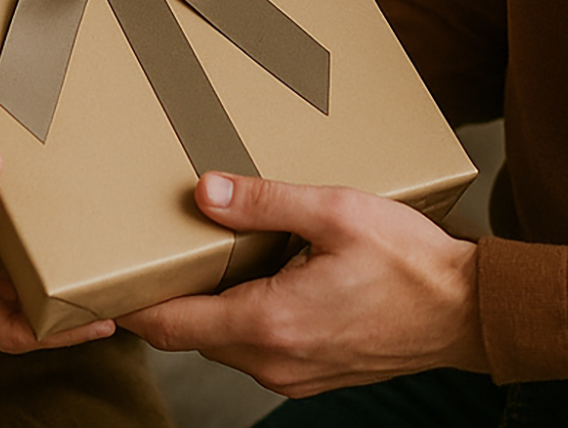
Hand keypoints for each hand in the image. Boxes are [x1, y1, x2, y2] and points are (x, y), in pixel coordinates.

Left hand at [120, 171, 485, 396]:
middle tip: (146, 250)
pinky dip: (240, 316)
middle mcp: (275, 360)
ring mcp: (294, 374)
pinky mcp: (313, 372)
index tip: (100, 286)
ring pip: (224, 342)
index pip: (174, 325)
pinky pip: (257, 347)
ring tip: (198, 253)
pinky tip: (253, 274)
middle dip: (166, 297)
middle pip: (194, 334)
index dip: (132, 306)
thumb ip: (265, 201)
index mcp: (270, 322)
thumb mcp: (334, 211)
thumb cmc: (409, 262)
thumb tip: (204, 192)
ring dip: (206, 306)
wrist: (467, 312)